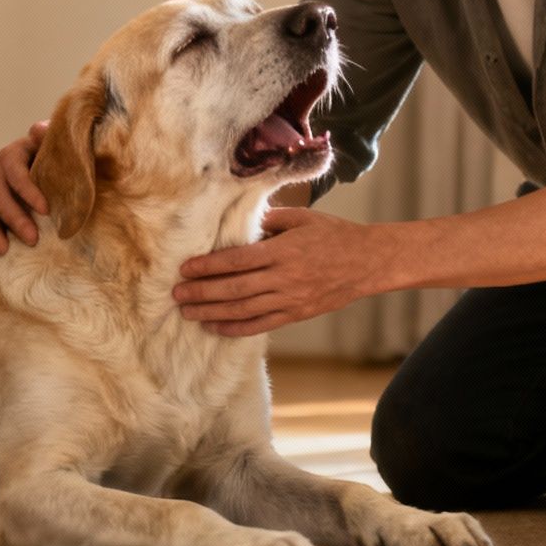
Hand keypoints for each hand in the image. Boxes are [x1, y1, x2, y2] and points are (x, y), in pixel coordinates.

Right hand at [0, 121, 49, 254]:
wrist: (53, 168)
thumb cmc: (58, 158)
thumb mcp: (59, 145)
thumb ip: (51, 137)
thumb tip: (38, 129)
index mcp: (14, 153)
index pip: (14, 169)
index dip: (26, 189)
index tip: (46, 210)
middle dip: (13, 217)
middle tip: (33, 238)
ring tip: (4, 250)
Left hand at [173, 208, 394, 336]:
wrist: (368, 262)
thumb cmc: (334, 234)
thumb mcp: (302, 217)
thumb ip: (270, 219)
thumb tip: (239, 222)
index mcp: (283, 251)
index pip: (237, 260)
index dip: (208, 266)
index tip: (185, 269)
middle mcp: (285, 278)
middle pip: (234, 288)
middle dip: (202, 293)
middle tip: (176, 295)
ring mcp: (291, 299)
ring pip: (244, 310)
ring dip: (213, 313)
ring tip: (188, 313)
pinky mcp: (297, 314)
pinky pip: (261, 325)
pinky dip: (236, 328)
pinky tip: (216, 327)